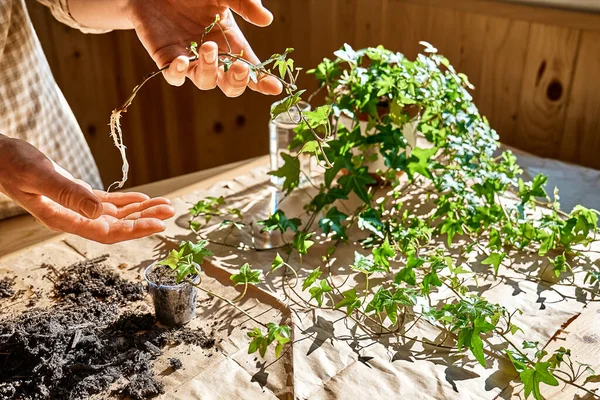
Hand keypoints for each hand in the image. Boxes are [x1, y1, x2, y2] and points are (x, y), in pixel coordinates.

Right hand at [0, 136, 174, 243]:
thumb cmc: (11, 163)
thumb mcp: (40, 176)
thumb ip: (68, 193)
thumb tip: (98, 212)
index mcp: (63, 219)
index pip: (106, 231)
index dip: (134, 230)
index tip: (158, 225)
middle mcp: (72, 217)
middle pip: (116, 225)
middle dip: (144, 219)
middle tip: (170, 212)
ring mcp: (74, 207)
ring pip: (114, 214)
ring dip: (140, 210)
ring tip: (165, 205)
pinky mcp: (75, 195)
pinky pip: (106, 203)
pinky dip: (126, 200)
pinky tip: (143, 198)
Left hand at [127, 0, 282, 96]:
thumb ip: (245, 4)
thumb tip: (266, 19)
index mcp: (231, 42)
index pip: (251, 68)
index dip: (263, 81)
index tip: (275, 87)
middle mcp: (213, 56)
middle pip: (230, 85)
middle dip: (237, 81)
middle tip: (240, 67)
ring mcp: (190, 59)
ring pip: (205, 82)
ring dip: (210, 70)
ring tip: (208, 47)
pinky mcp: (166, 58)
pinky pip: (173, 76)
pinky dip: (177, 72)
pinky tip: (181, 60)